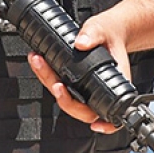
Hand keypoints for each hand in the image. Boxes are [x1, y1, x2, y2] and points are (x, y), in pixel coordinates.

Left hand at [28, 13, 130, 133]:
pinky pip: (59, 83)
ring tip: (37, 61)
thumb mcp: (104, 28)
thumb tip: (81, 43)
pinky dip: (47, 75)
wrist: (108, 29)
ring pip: (66, 95)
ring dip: (48, 81)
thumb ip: (94, 34)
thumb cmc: (111, 33)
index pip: (108, 110)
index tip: (94, 124)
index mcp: (115, 82)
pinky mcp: (73, 79)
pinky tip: (39, 62)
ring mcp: (85, 86)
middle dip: (62, 96)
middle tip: (52, 80)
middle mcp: (99, 88)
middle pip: (80, 106)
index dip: (103, 123)